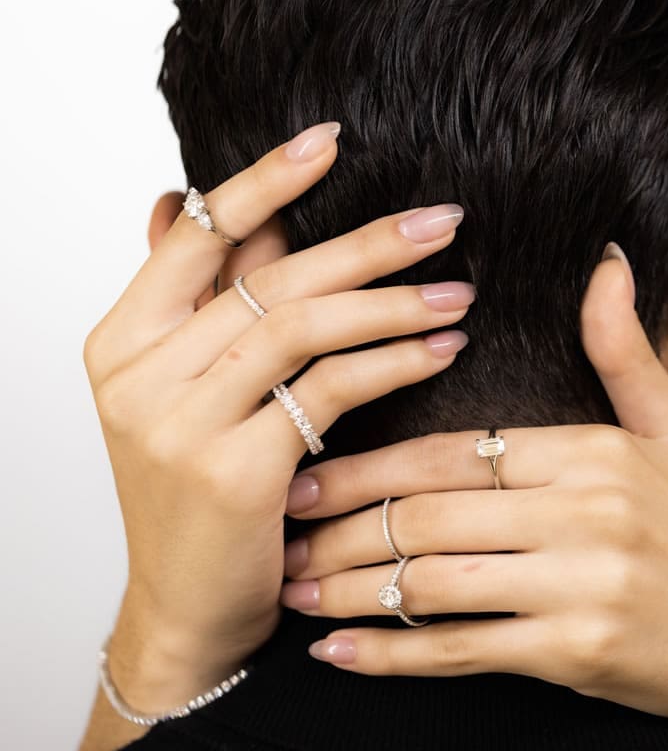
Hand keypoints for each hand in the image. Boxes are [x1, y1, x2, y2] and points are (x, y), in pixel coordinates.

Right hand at [84, 121, 473, 706]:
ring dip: (392, 304)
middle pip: (269, 278)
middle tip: (441, 222)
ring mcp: (181, 422)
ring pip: (303, 327)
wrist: (187, 608)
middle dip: (364, 243)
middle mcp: (141, 373)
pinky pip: (330, 392)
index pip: (196, 234)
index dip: (263, 181)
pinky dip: (392, 364)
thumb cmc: (196, 500)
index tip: (329, 141)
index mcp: (124, 340)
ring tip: (459, 293)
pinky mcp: (233, 472)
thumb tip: (209, 211)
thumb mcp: (189, 396)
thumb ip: (205, 308)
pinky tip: (439, 351)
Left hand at [281, 245, 667, 741]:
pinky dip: (392, 654)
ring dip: (350, 590)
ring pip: (432, 583)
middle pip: (429, 515)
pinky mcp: (575, 654)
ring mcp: (580, 588)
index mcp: (592, 453)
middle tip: (284, 530)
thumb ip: (624, 350)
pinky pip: (461, 650)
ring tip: (295, 589)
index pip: (453, 451)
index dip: (371, 464)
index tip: (311, 473)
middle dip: (342, 527)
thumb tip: (607, 261)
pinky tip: (340, 652)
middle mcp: (584, 515)